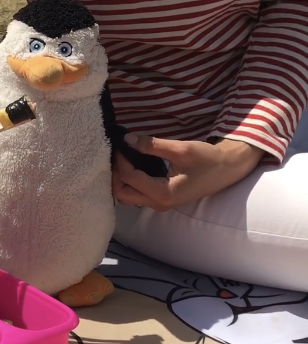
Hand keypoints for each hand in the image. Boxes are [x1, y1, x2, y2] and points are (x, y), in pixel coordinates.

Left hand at [112, 134, 263, 210]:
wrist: (228, 169)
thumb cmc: (207, 159)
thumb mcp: (180, 149)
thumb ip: (152, 145)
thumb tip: (127, 139)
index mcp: (162, 193)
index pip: (128, 178)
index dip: (121, 160)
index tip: (121, 144)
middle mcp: (158, 203)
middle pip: (121, 193)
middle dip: (115, 174)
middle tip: (119, 154)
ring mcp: (160, 203)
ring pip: (128, 196)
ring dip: (121, 179)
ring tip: (124, 158)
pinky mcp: (162, 199)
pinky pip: (137, 194)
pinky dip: (130, 181)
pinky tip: (134, 164)